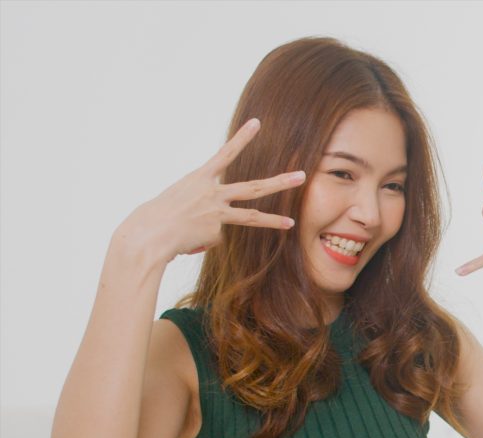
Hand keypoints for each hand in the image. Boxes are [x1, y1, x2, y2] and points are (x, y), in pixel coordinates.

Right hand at [117, 118, 305, 265]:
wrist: (148, 234)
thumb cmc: (157, 215)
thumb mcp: (180, 199)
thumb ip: (205, 204)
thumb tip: (220, 227)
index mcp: (199, 178)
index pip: (226, 153)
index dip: (242, 138)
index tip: (257, 123)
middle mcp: (212, 192)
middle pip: (254, 187)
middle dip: (280, 182)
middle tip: (302, 175)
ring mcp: (217, 213)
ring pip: (250, 217)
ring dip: (273, 220)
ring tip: (291, 222)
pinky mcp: (216, 232)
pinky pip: (216, 236)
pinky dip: (204, 239)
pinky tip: (190, 239)